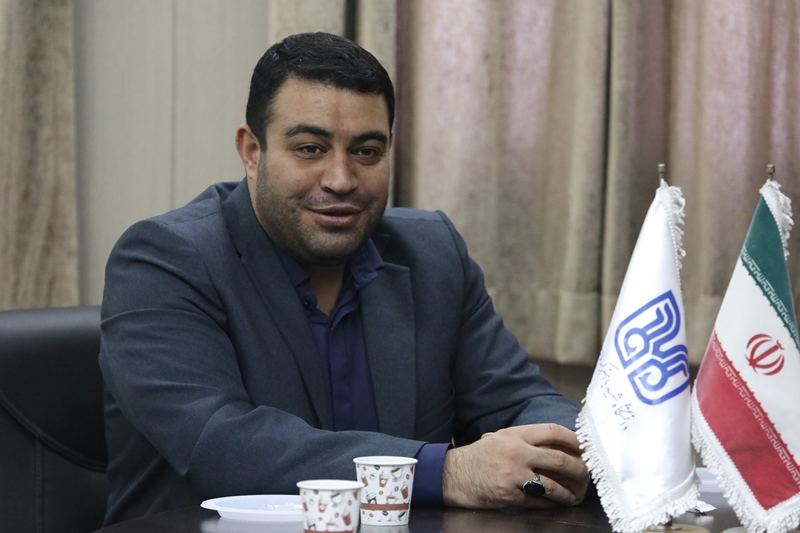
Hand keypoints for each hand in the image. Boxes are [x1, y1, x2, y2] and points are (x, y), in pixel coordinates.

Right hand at [442, 423, 587, 508]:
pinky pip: (539, 501)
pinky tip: (558, 503)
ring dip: (569, 492)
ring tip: (576, 495)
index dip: (575, 440)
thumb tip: (558, 445)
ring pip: (553, 484)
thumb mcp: (500, 438)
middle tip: (587, 475)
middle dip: (580, 469)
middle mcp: (516, 451)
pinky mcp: (509, 494)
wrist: (453, 475)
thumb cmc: (479, 457)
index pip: (553, 431)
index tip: (586, 447)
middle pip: (560, 459)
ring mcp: (514, 474)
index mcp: (516, 434)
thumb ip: (525, 439)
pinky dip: (553, 503)